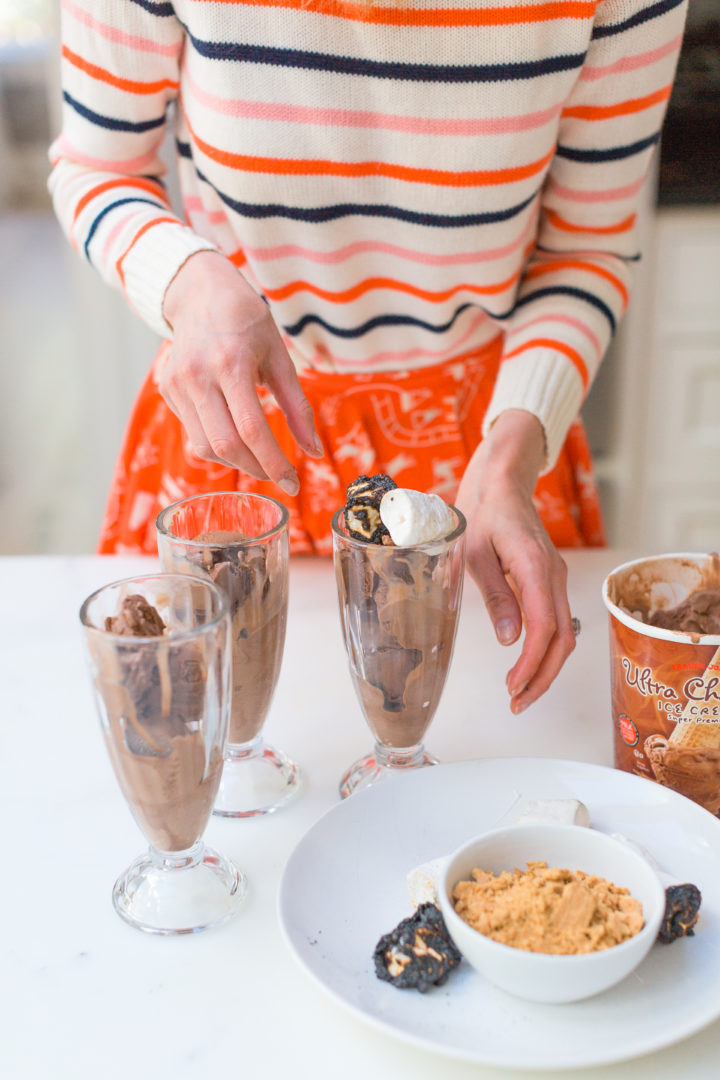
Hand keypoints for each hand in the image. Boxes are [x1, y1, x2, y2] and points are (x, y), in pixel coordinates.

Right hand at [161, 251, 322, 494]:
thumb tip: (314, 451)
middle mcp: (197, 376)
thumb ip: (297, 406)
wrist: (198, 291)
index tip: (293, 483)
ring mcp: (176, 384)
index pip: (252, 430)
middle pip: (225, 445)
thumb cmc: (246, 320)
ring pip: (205, 447)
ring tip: (259, 455)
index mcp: (230, 364)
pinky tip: (233, 430)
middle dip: (256, 468)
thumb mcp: (279, 356)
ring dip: (236, 461)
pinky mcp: (166, 389)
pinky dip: (218, 442)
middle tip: (278, 475)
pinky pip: (194, 432)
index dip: (274, 463)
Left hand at [455, 409, 574, 713]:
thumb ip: (496, 596)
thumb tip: (511, 639)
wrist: (503, 478)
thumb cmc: (483, 510)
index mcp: (534, 566)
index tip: (513, 689)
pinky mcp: (550, 578)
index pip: (545, 628)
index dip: (532, 665)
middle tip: (517, 704)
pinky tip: (527, 664)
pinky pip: (557, 620)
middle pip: (563, 639)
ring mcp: (555, 577)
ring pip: (564, 632)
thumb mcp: (475, 553)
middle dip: (543, 678)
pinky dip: (546, 648)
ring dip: (545, 667)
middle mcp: (553, 574)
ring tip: (520, 693)